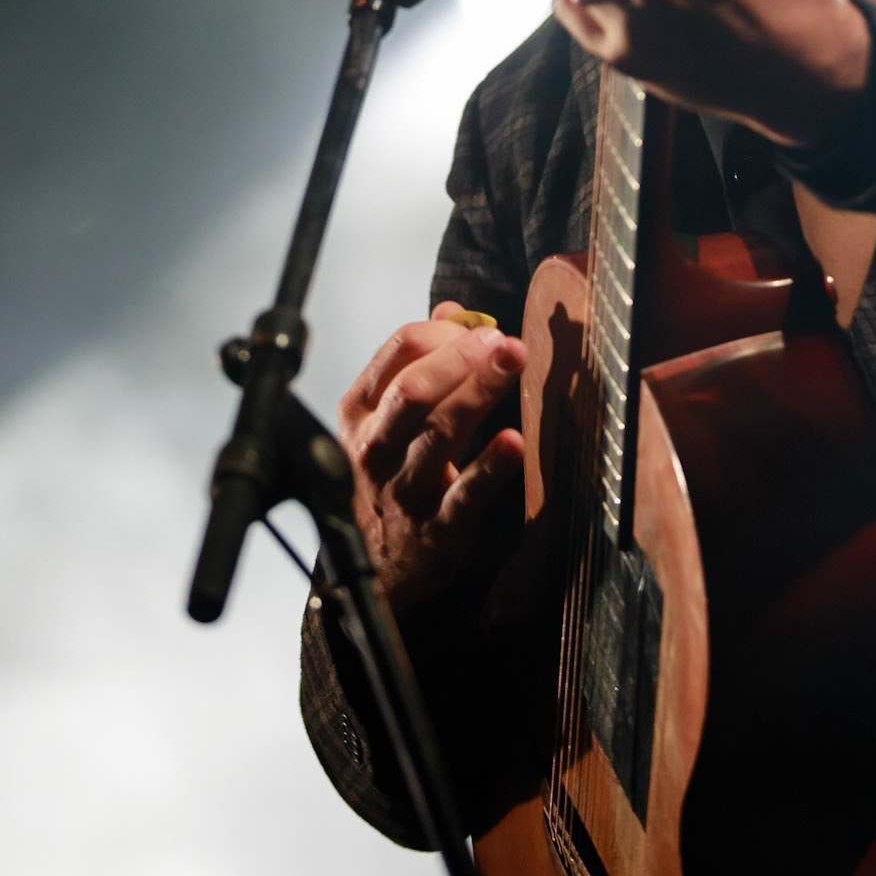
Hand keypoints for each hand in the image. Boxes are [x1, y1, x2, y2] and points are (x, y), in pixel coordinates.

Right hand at [337, 303, 524, 612]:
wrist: (381, 564)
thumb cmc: (392, 474)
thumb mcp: (388, 416)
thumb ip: (419, 360)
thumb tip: (454, 311)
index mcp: (361, 410)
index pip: (398, 351)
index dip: (444, 332)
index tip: (483, 329)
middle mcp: (375, 446)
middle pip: (413, 390)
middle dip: (461, 358)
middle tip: (504, 342)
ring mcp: (404, 487)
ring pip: (438, 433)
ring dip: (479, 393)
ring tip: (514, 363)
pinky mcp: (437, 526)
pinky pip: (464, 493)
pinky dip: (490, 466)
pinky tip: (514, 442)